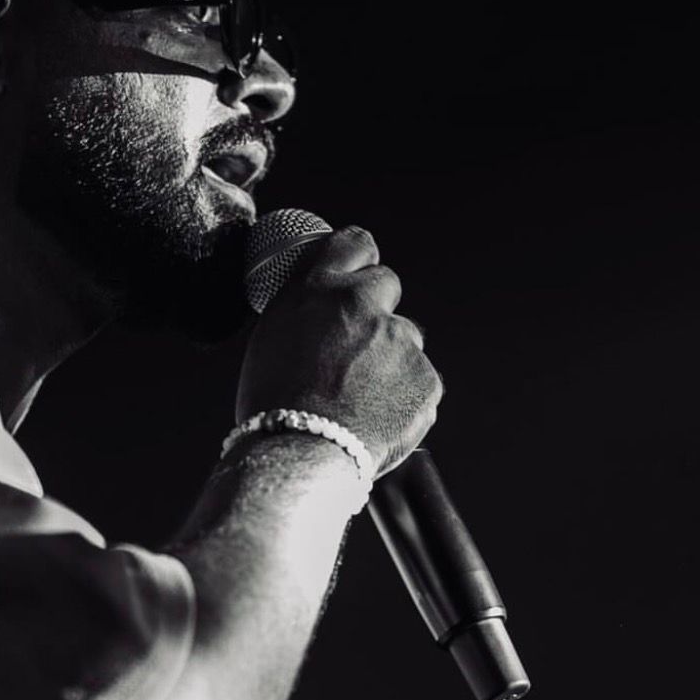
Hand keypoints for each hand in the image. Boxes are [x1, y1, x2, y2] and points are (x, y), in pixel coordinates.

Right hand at [235, 225, 442, 474]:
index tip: (359, 270)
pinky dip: (404, 396)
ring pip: (403, 338)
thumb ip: (306, 311)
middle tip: (357, 344)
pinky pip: (419, 380)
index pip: (354, 243)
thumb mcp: (272, 338)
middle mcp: (363, 304)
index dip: (359, 258)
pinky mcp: (426, 378)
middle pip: (386, 283)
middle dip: (376, 307)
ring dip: (389, 357)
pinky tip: (375, 416)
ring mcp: (400, 341)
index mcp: (319, 289)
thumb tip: (322, 306)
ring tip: (358, 396)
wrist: (300, 456)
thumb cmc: (273, 407)